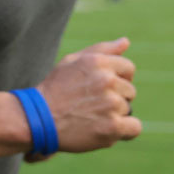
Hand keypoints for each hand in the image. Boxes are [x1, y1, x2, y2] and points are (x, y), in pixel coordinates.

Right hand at [37, 37, 140, 152]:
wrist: (38, 119)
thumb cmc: (55, 90)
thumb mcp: (72, 62)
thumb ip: (101, 50)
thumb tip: (126, 41)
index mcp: (98, 62)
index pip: (128, 68)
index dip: (118, 79)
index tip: (102, 88)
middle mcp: (106, 80)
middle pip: (130, 91)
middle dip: (115, 97)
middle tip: (91, 105)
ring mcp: (111, 103)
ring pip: (128, 109)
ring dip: (114, 115)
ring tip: (91, 117)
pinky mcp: (113, 126)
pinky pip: (134, 128)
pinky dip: (124, 131)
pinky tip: (106, 130)